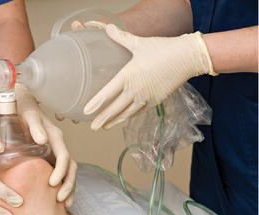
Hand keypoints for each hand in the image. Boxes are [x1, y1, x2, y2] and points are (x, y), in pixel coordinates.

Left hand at [15, 84, 76, 207]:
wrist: (24, 104)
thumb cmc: (24, 110)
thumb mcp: (29, 116)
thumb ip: (35, 127)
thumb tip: (42, 140)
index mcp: (56, 137)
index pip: (64, 157)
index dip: (60, 171)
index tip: (53, 184)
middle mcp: (60, 145)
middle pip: (71, 168)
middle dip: (68, 184)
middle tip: (60, 199)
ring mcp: (57, 151)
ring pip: (70, 172)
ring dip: (69, 188)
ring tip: (65, 204)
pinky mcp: (52, 156)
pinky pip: (63, 173)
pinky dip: (64, 185)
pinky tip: (60, 199)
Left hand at [84, 24, 216, 129]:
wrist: (188, 57)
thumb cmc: (163, 49)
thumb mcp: (139, 43)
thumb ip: (121, 38)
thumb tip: (108, 28)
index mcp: (128, 76)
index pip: (108, 93)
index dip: (96, 103)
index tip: (86, 112)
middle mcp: (135, 90)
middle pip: (115, 108)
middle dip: (103, 118)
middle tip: (92, 127)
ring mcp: (146, 97)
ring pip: (127, 113)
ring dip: (115, 120)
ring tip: (105, 127)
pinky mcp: (156, 100)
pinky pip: (139, 111)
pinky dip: (130, 116)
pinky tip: (125, 118)